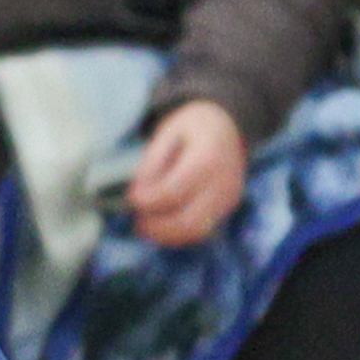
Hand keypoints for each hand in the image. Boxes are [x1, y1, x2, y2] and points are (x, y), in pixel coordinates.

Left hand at [125, 99, 248, 248]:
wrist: (228, 125)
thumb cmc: (193, 126)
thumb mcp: (168, 131)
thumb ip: (153, 162)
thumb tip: (138, 193)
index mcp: (207, 158)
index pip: (172, 192)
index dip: (147, 200)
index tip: (131, 198)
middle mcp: (222, 183)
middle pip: (187, 222)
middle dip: (156, 226)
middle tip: (136, 219)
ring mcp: (228, 198)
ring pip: (195, 232)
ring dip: (165, 234)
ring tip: (145, 224)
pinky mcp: (227, 207)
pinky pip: (201, 230)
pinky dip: (178, 233)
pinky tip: (161, 225)